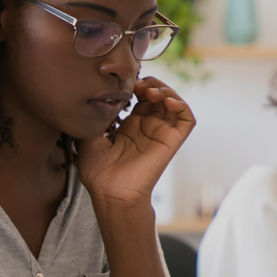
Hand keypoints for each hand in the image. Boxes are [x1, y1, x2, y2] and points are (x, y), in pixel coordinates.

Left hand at [78, 77, 195, 210]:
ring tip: (151, 91)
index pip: (140, 97)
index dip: (136, 86)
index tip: (125, 83)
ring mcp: (161, 134)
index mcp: (130, 126)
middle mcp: (148, 128)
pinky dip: (181, 105)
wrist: (110, 193)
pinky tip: (167, 101)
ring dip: (166, 90)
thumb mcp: (90, 138)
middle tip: (138, 84)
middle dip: (150, 84)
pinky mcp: (172, 142)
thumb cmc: (98, 173)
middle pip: (158, 96)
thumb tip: (99, 98)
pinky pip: (186, 120)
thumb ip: (97, 118)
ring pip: (174, 103)